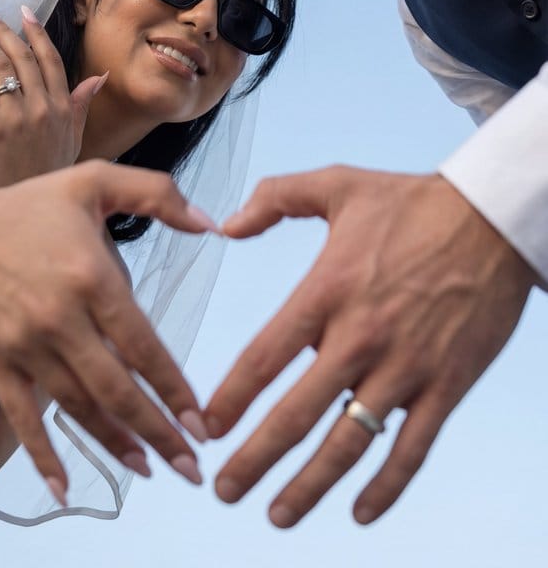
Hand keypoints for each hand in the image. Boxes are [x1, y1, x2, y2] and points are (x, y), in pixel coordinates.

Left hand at [0, 6, 102, 186]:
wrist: (28, 212)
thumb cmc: (48, 174)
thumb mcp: (74, 139)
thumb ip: (82, 104)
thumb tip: (99, 77)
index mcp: (62, 108)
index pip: (51, 61)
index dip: (37, 33)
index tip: (25, 13)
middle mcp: (43, 108)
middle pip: (23, 58)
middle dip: (4, 31)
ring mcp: (17, 117)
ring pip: (0, 68)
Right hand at [0, 161, 216, 501]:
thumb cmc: (30, 206)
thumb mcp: (94, 180)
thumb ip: (157, 193)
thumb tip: (211, 224)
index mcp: (88, 274)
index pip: (141, 343)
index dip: (173, 387)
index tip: (202, 420)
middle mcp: (58, 317)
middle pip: (115, 388)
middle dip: (158, 431)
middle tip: (192, 465)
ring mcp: (26, 346)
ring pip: (78, 408)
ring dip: (116, 444)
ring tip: (152, 470)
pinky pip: (23, 419)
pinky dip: (44, 457)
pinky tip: (66, 488)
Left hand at [205, 166, 536, 526]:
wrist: (492, 218)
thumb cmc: (411, 201)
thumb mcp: (337, 183)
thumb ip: (275, 198)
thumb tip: (225, 226)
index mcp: (327, 290)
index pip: (263, 356)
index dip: (229, 398)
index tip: (206, 425)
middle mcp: (360, 336)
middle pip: (295, 414)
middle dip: (254, 460)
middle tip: (223, 489)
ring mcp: (405, 366)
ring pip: (348, 444)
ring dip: (309, 486)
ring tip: (276, 514)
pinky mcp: (445, 385)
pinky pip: (411, 449)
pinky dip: (386, 488)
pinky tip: (359, 512)